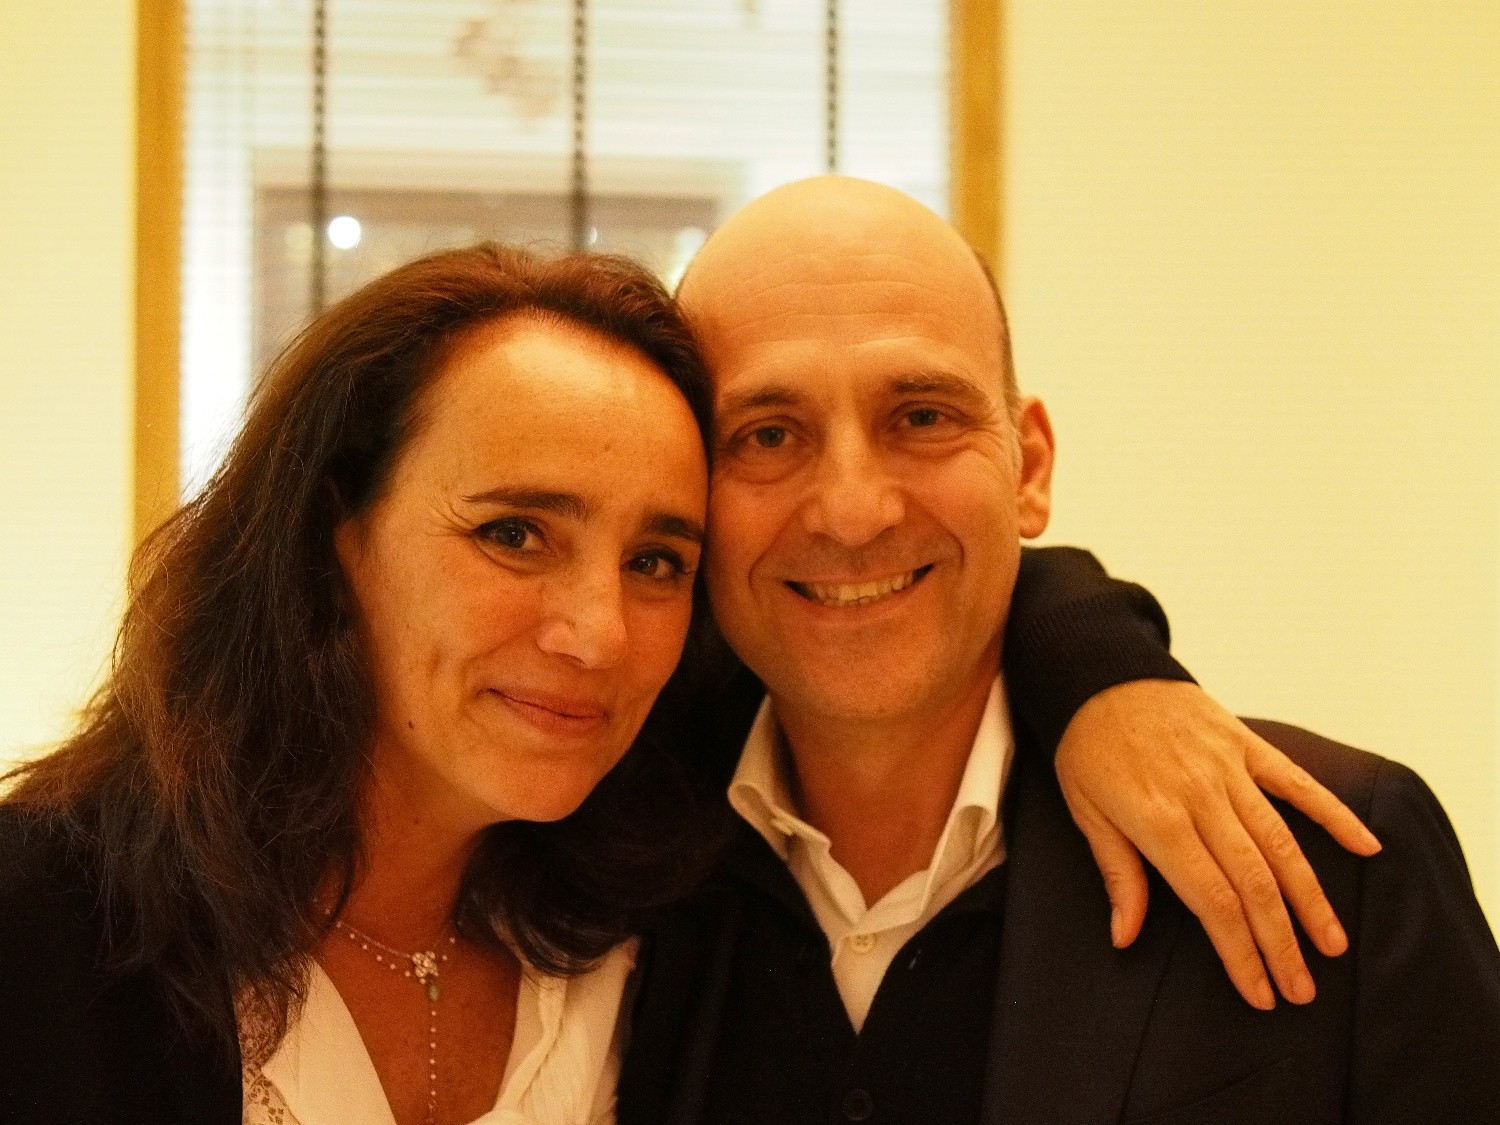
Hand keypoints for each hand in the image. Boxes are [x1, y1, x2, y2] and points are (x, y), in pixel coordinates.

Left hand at [1054, 679, 1380, 1009]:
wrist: (1098, 671)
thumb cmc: (1086, 746)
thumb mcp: (1085, 810)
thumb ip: (1116, 872)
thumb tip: (1125, 936)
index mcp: (1157, 819)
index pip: (1211, 900)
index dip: (1239, 951)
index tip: (1260, 991)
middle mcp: (1200, 796)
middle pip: (1254, 882)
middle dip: (1281, 942)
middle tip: (1303, 988)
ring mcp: (1228, 767)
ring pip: (1282, 842)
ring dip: (1311, 898)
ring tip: (1333, 943)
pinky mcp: (1245, 742)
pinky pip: (1297, 782)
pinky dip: (1333, 813)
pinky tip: (1366, 846)